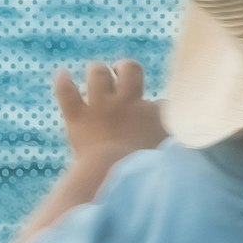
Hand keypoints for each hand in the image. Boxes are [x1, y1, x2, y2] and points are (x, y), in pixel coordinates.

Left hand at [52, 58, 166, 171]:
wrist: (114, 175)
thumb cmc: (144, 171)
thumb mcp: (169, 158)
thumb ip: (175, 149)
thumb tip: (179, 146)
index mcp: (154, 114)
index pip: (161, 102)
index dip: (158, 109)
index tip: (156, 119)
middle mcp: (127, 102)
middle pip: (130, 69)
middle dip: (125, 68)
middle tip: (121, 73)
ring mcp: (101, 106)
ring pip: (98, 73)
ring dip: (98, 72)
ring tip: (99, 75)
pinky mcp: (78, 117)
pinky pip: (66, 91)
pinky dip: (63, 81)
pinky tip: (63, 74)